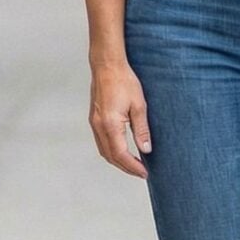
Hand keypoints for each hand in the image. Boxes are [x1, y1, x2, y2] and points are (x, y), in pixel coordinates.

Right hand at [90, 57, 152, 178]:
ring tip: (133, 165)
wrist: (107, 66)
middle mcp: (99, 127)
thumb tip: (146, 150)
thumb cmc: (123, 81)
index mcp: (110, 125)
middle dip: (126, 168)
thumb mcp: (139, 106)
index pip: (121, 154)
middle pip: (111, 157)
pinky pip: (101, 142)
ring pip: (104, 151)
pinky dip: (112, 151)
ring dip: (118, 161)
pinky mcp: (94, 120)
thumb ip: (142, 130)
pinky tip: (122, 151)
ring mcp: (94, 124)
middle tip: (141, 172)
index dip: (133, 166)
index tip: (144, 173)